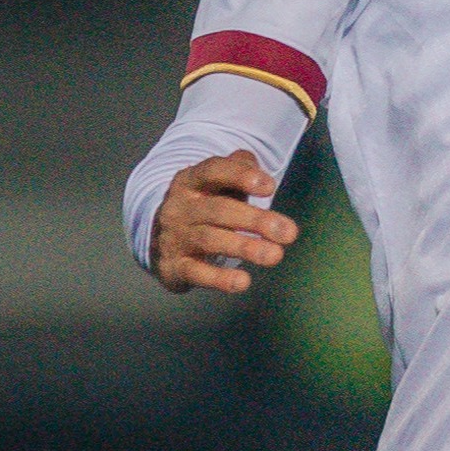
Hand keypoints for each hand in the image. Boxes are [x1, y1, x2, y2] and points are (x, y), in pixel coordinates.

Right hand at [149, 156, 297, 292]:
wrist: (160, 241)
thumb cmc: (203, 207)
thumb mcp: (217, 183)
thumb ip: (239, 169)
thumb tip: (258, 171)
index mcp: (190, 180)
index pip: (213, 170)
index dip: (241, 176)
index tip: (270, 187)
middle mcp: (179, 207)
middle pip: (218, 209)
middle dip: (255, 220)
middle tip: (289, 232)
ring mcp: (174, 237)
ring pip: (210, 240)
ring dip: (245, 247)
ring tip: (275, 255)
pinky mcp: (173, 267)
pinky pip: (197, 272)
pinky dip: (220, 278)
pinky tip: (244, 281)